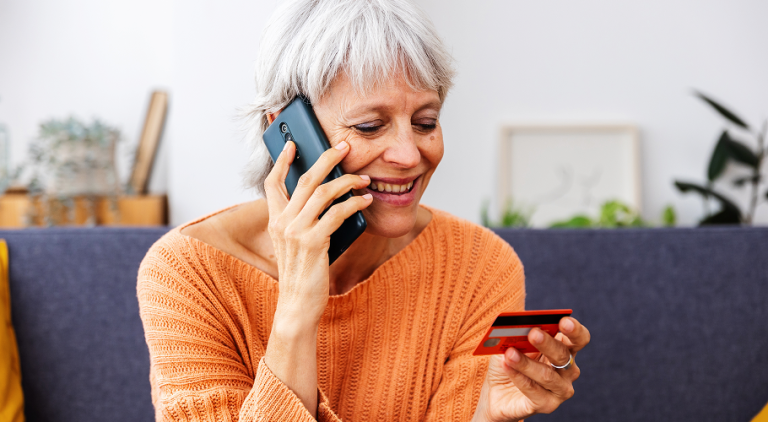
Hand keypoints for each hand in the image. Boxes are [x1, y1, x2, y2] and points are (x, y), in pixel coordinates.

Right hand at [263, 140, 372, 324]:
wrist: (297, 304)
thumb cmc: (302, 273)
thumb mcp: (295, 243)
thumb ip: (303, 221)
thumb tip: (329, 196)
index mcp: (275, 221)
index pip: (272, 183)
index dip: (281, 161)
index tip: (292, 144)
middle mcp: (282, 222)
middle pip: (305, 179)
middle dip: (326, 158)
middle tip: (343, 146)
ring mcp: (296, 231)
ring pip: (324, 192)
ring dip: (348, 181)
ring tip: (363, 179)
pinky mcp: (313, 242)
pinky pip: (337, 213)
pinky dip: (354, 203)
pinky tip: (365, 201)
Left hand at [472, 317, 590, 421]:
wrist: (496, 392)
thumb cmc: (508, 361)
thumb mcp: (510, 343)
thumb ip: (518, 334)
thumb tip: (518, 327)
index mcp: (565, 349)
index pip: (579, 338)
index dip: (574, 330)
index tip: (564, 321)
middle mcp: (568, 370)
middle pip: (563, 355)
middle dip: (548, 343)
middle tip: (533, 333)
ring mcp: (560, 389)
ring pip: (547, 375)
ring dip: (526, 363)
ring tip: (510, 353)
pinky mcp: (547, 405)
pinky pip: (533, 390)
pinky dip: (518, 376)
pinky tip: (506, 366)